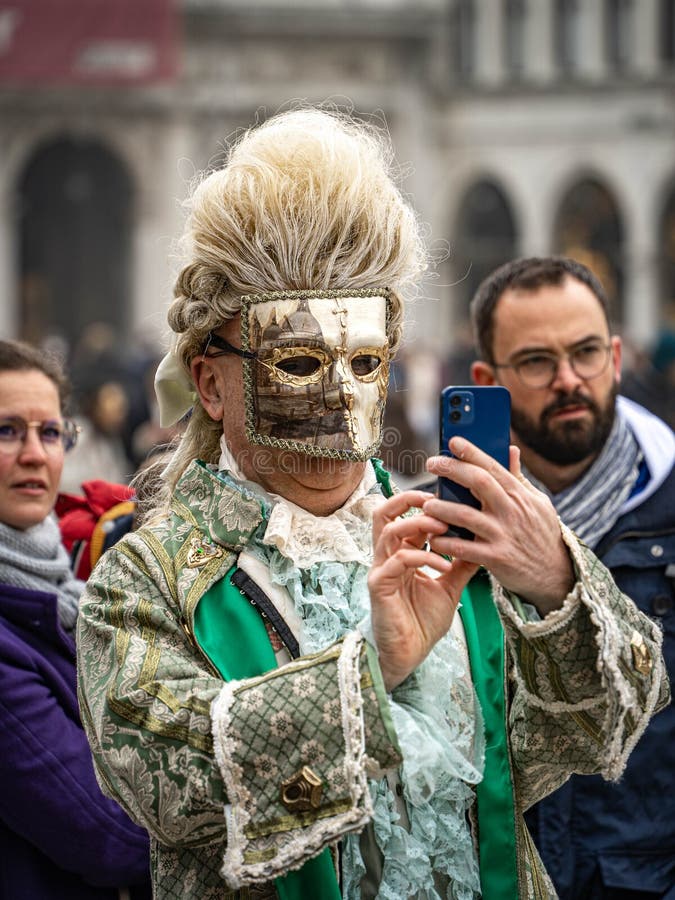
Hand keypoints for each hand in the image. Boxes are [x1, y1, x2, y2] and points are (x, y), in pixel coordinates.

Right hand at [368, 490, 477, 691]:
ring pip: (390, 530)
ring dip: (419, 524)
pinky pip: (400, 560)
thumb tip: (482, 544)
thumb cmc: (423, 622)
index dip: (423, 502)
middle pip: (385, 512)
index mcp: (400, 553)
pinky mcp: (379, 585)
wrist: (410, 654)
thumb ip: (461, 565)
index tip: (448, 499)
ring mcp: (380, 569)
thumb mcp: (449, 587)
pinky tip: (445, 564)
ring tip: (444, 528)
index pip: (404, 515)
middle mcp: (386, 556)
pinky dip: (424, 557)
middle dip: (408, 499)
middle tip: (436, 498)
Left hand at [423, 439, 574, 615]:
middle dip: (452, 469)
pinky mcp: (496, 558)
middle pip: (478, 482)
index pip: (493, 466)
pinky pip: (464, 548)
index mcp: (519, 495)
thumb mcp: (538, 502)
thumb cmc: (542, 534)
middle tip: (432, 463)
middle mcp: (511, 511)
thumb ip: (519, 477)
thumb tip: (511, 449)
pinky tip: (433, 538)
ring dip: (441, 508)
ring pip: (465, 515)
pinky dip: (446, 543)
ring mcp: (503, 534)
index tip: (453, 441)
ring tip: (426, 504)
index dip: (472, 452)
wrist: (556, 574)